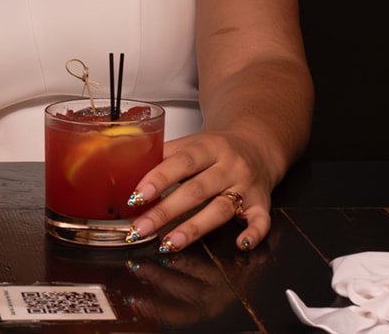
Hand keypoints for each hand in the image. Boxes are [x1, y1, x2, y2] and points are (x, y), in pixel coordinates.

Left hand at [124, 129, 272, 252]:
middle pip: (195, 190)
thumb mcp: (192, 143)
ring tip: (170, 243)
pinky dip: (253, 234)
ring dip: (194, 228)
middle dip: (165, 211)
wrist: (257, 143)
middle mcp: (228, 166)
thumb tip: (126, 171)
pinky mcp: (262, 203)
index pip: (180, 162)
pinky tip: (240, 245)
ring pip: (220, 209)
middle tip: (141, 229)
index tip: (136, 196)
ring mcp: (246, 186)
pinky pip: (262, 220)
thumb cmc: (216, 148)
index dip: (158, 179)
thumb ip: (164, 156)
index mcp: (207, 147)